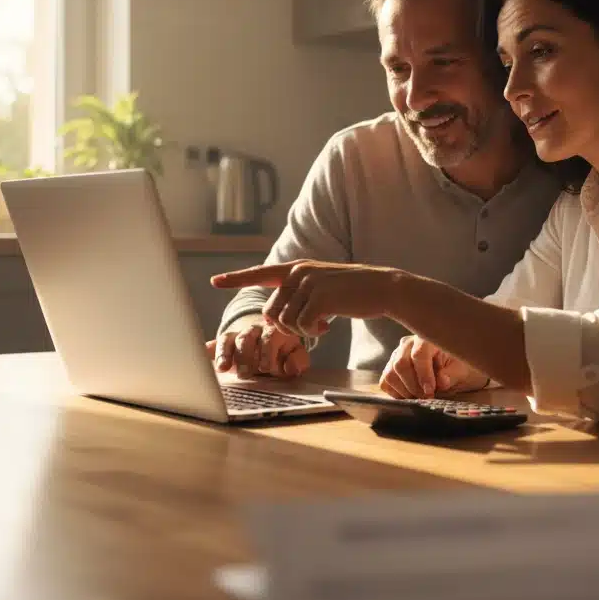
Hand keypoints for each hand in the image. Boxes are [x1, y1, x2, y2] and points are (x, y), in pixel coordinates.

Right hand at [205, 315, 309, 378]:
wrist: (270, 339)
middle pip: (247, 338)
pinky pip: (215, 344)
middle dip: (245, 356)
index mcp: (274, 331)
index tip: (265, 368)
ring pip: (229, 339)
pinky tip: (201, 355)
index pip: (270, 338)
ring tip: (222, 368)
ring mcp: (237, 335)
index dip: (267, 352)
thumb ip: (297, 361)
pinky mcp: (225, 343)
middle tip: (245, 374)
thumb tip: (290, 368)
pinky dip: (208, 350)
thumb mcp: (295, 354)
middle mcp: (254, 330)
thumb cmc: (284, 350)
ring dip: (225, 354)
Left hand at [211, 260, 399, 335]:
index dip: (236, 278)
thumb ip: (296, 295)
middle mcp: (299, 272)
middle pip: (271, 310)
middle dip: (285, 326)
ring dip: (301, 330)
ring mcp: (309, 283)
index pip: (260, 272)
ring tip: (321, 324)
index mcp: (296, 268)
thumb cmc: (352, 293)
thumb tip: (270, 317)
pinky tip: (327, 326)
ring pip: (285, 321)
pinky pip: (302, 325)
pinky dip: (313, 331)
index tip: (215, 281)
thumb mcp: (321, 287)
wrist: (383, 288)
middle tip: (309, 326)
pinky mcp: (321, 297)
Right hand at [380, 335, 487, 398]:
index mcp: (426, 339)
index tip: (430, 391)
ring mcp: (396, 355)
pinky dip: (397, 393)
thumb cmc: (456, 366)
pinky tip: (412, 394)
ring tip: (421, 397)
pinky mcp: (389, 368)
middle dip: (414, 386)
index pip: (419, 354)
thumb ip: (451, 375)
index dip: (424, 375)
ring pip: (390, 375)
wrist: (450, 369)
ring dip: (405, 391)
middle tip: (428, 397)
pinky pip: (385, 383)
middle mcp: (407, 343)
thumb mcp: (459, 371)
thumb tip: (442, 380)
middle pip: (401, 364)